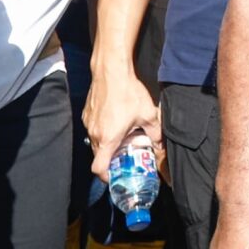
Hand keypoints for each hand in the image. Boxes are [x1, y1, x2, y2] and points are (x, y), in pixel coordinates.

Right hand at [84, 65, 162, 181]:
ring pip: (96, 142)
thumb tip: (161, 145)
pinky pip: (93, 129)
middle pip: (98, 156)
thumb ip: (156, 134)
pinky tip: (116, 121)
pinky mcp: (86, 113)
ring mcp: (88, 123)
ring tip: (122, 137)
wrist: (111, 71)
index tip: (115, 176)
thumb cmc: (128, 92)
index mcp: (108, 138)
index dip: (105, 177)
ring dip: (107, 144)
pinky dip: (103, 131)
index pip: (98, 168)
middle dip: (110, 159)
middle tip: (125, 156)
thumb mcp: (149, 115)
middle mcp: (95, 133)